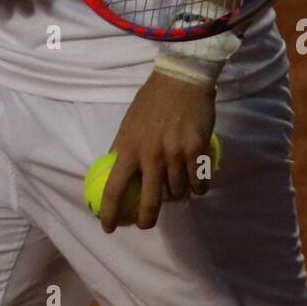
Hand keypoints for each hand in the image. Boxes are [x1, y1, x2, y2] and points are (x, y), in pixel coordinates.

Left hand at [99, 71, 216, 233]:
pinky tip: (197, 183)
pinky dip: (198, 187)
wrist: (181, 79)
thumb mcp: (129, 123)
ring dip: (176, 195)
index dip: (110, 212)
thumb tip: (118, 171)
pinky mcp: (196, 150)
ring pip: (177, 192)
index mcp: (128, 147)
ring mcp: (174, 153)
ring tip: (177, 187)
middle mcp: (150, 154)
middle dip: (147, 219)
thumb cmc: (152, 100)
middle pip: (149, 201)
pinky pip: (198, 182)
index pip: (114, 188)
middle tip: (146, 224)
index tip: (108, 226)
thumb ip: (125, 148)